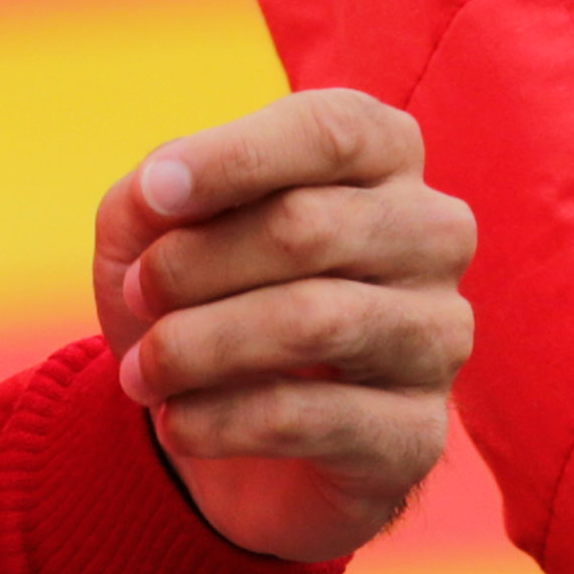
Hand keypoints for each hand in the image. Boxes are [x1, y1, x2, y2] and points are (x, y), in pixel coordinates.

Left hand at [92, 87, 477, 563]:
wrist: (236, 441)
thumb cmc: (207, 297)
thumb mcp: (156, 230)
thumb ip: (153, 195)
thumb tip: (161, 192)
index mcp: (386, 156)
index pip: (333, 132)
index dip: (235, 157)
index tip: (155, 193)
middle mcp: (434, 234)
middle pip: (309, 226)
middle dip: (193, 264)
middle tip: (134, 296)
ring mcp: (439, 334)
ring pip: (315, 321)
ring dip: (196, 346)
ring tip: (139, 372)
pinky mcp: (419, 431)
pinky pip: (310, 418)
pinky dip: (217, 420)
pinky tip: (175, 424)